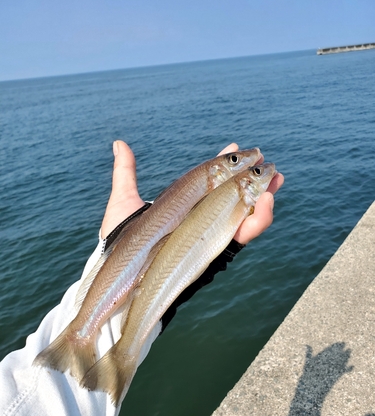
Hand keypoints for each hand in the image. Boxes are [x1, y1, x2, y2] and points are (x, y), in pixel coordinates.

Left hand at [101, 141, 283, 243]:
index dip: (225, 164)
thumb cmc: (122, 240)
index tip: (234, 146)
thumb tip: (119, 143)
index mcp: (185, 205)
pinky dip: (258, 220)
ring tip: (276, 181)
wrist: (123, 272)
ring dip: (264, 197)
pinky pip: (243, 235)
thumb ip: (126, 173)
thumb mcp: (123, 201)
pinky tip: (266, 201)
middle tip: (268, 163)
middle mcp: (201, 218)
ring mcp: (210, 233)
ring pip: (245, 214)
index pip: (211, 180)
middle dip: (256, 180)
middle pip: (235, 195)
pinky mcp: (216, 249)